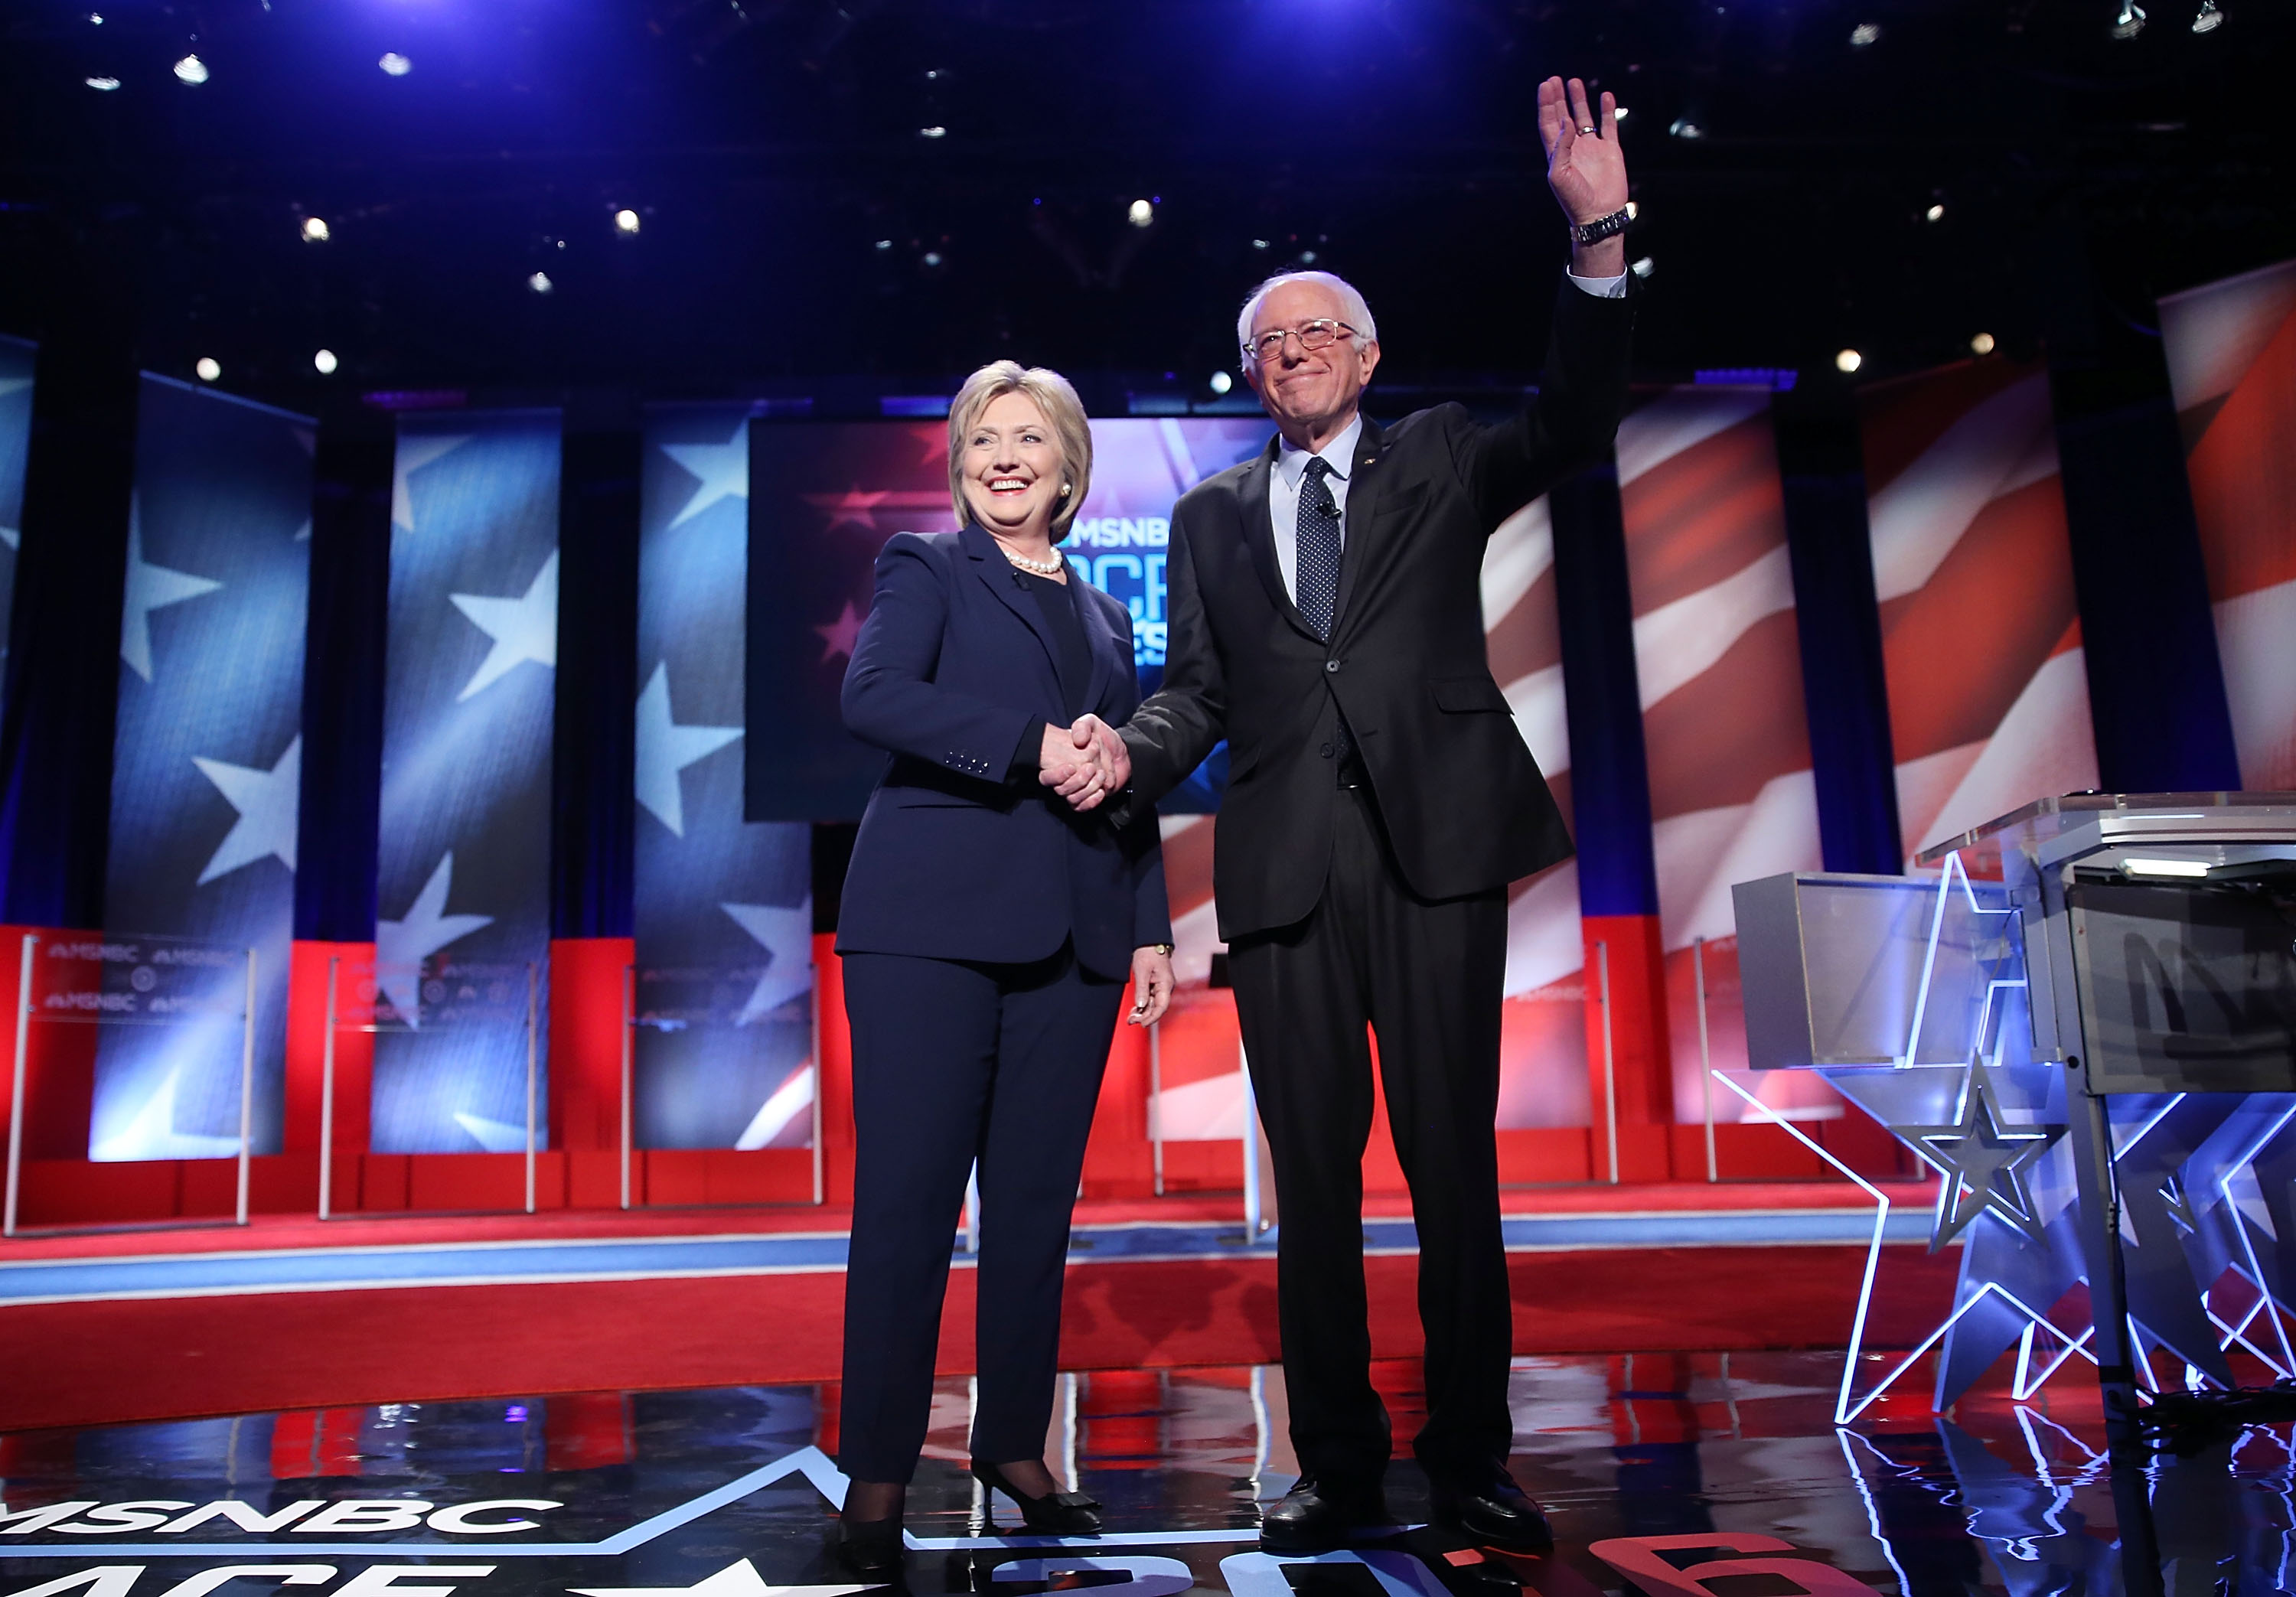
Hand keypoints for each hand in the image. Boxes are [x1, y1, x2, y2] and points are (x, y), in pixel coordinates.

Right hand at [1038, 720, 1110, 806]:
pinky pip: (1082, 807)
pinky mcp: (1087, 798)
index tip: (1070, 767)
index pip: (1046, 777)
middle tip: (1092, 768)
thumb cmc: (1104, 738)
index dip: (1055, 776)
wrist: (1123, 752)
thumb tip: (1078, 741)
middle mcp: (1065, 779)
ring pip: (1073, 799)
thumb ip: (1082, 727)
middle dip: (1078, 781)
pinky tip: (1101, 791)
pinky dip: (1091, 801)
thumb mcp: (1091, 724)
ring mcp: (1076, 790)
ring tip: (1100, 775)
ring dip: (1088, 789)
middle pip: (1061, 790)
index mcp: (1059, 762)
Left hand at [1126, 945, 1174, 1026]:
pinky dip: (1142, 1006)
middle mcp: (1165, 987)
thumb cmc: (1147, 953)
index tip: (1142, 1024)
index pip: (1162, 1006)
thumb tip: (1140, 1006)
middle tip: (1131, 1021)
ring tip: (1130, 1019)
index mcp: (1166, 984)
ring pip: (1153, 1005)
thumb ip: (1142, 989)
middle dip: (1145, 1016)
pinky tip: (1134, 1012)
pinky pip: (1150, 999)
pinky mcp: (1155, 985)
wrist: (1149, 942)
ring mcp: (1160, 987)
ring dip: (1143, 1013)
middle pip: (1157, 1008)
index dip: (1152, 1017)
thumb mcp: (1142, 970)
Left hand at [1536, 76, 1628, 275]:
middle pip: (1563, 116)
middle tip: (1555, 79)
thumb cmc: (1574, 199)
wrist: (1599, 214)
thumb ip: (1560, 147)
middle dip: (1558, 98)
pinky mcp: (1610, 150)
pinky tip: (1605, 96)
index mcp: (1557, 153)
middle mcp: (1573, 147)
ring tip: (1575, 81)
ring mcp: (1592, 147)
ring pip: (1584, 117)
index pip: (1548, 123)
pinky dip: (1607, 111)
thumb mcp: (1559, 174)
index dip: (1546, 104)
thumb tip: (1566, 120)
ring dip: (1579, 100)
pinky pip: (1608, 125)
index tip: (1546, 85)